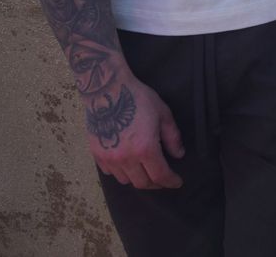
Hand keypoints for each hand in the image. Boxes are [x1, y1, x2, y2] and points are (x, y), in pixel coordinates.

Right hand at [85, 70, 183, 189]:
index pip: (160, 176)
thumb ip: (172, 137)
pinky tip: (128, 164)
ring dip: (138, 179)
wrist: (106, 90)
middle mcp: (125, 158)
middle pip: (142, 183)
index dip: (171, 181)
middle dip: (156, 184)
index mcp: (145, 148)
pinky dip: (122, 172)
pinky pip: (111, 173)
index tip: (177, 182)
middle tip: (163, 178)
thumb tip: (178, 154)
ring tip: (146, 171)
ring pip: (126, 180)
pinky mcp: (97, 154)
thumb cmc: (137, 99)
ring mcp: (109, 158)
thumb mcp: (163, 114)